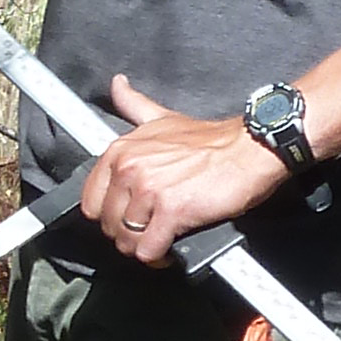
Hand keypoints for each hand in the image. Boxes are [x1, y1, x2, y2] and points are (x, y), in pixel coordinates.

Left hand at [79, 74, 286, 263]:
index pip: (91, 201)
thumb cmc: (210, 139)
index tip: (128, 217)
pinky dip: (159, 256)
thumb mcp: (162, 118)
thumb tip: (117, 84)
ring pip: (127, 240)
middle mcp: (129, 168)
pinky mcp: (172, 211)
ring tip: (161, 239)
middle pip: (108, 225)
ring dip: (144, 247)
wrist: (249, 149)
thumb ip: (134, 105)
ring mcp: (149, 190)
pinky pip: (149, 250)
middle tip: (149, 230)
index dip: (110, 215)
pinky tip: (170, 248)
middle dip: (127, 234)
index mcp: (121, 151)